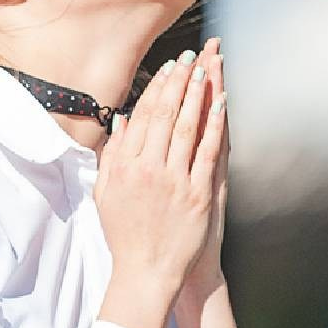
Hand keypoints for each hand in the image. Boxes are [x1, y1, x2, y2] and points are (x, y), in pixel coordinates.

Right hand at [95, 43, 227, 306]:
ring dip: (197, 95)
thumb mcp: (106, 194)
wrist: (146, 271)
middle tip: (190, 56)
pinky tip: (220, 105)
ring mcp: (174, 181)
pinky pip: (207, 153)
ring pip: (187, 128)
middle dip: (179, 82)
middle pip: (166, 115)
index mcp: (126, 167)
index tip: (168, 67)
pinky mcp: (197, 195)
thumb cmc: (125, 234)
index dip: (158, 88)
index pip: (144, 117)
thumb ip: (113, 156)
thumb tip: (122, 122)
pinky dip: (214, 127)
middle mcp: (149, 170)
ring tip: (206, 69)